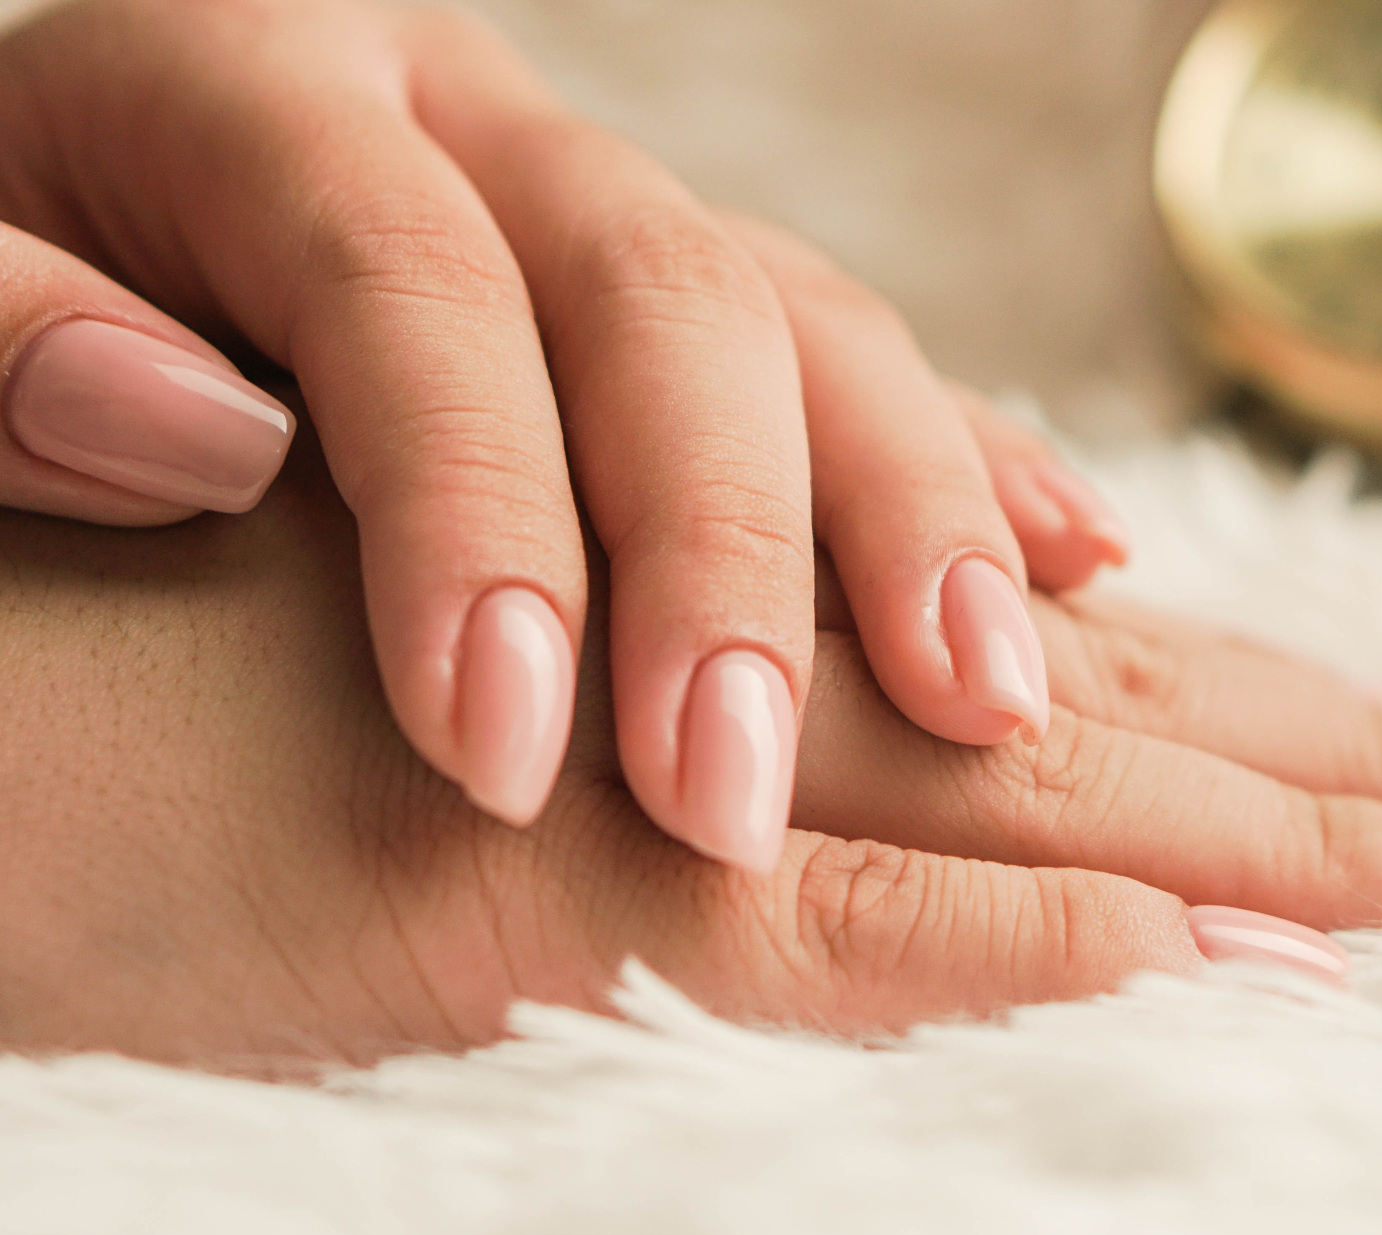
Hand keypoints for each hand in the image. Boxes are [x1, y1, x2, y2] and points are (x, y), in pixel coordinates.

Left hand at [0, 0, 1124, 872]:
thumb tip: (191, 431)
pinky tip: (1068, 566)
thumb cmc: (11, 279)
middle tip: (734, 792)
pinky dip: (969, 470)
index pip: (415, 289)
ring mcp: (608, 211)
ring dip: (912, 524)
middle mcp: (478, 130)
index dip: (476, 512)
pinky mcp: (696, 305)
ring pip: (810, 329)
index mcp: (267, 87)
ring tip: (988, 704)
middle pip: (667, 302)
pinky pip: (857, 364)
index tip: (495, 755)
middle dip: (726, 558)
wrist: (91, 210)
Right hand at [0, 428, 1381, 1066]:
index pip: (1109, 687)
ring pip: (1019, 798)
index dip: (1329, 738)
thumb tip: (1022, 766)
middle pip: (1129, 724)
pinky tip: (1193, 965)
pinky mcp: (496, 887)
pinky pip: (793, 925)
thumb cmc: (240, 707)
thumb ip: (781, 745)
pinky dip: (997, 944)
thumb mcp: (562, 706)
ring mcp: (645, 770)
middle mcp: (745, 674)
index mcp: (769, 646)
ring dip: (1277, 856)